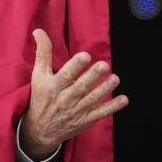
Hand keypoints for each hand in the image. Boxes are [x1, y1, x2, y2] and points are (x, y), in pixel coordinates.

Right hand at [20, 29, 128, 159]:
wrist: (40, 130)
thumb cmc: (41, 98)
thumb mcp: (38, 76)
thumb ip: (42, 53)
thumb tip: (39, 30)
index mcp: (53, 86)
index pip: (65, 75)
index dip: (75, 65)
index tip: (85, 56)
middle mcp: (65, 99)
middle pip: (81, 87)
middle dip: (93, 76)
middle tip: (104, 65)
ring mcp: (76, 111)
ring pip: (92, 99)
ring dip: (105, 89)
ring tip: (115, 79)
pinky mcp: (85, 120)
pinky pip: (100, 113)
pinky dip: (112, 107)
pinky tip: (123, 99)